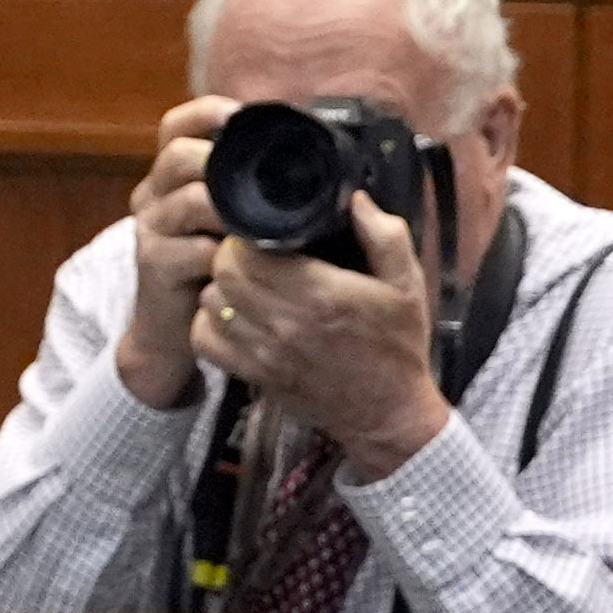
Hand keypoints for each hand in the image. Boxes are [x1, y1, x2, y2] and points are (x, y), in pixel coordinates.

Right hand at [115, 97, 237, 407]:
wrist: (173, 330)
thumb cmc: (216, 271)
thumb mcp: (226, 224)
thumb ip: (248, 194)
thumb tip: (313, 165)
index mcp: (171, 177)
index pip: (176, 125)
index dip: (206, 112)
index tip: (242, 115)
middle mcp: (153, 195)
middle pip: (179, 155)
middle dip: (223, 162)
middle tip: (265, 179)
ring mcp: (150, 229)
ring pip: (190, 199)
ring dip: (233, 210)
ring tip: (267, 224)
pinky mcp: (153, 265)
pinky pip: (195, 250)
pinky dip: (229, 255)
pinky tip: (253, 262)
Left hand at [199, 192, 451, 479]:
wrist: (391, 415)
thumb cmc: (398, 346)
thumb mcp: (407, 286)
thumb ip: (385, 237)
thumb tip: (354, 197)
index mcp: (321, 294)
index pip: (248, 250)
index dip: (244, 234)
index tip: (258, 231)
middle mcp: (286, 322)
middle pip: (223, 271)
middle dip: (228, 254)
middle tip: (247, 253)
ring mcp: (265, 352)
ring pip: (210, 300)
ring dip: (219, 286)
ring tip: (241, 282)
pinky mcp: (253, 375)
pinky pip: (205, 338)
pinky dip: (210, 322)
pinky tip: (232, 314)